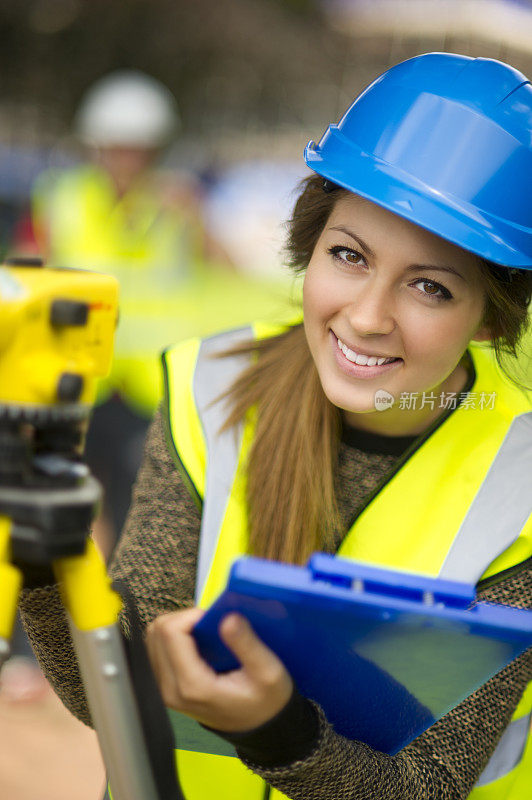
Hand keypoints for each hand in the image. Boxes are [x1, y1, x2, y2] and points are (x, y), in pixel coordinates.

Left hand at [146, 608, 292, 732]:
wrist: (257, 727)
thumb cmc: (265, 701)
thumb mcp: (268, 672)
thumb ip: (246, 643)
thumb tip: (228, 617)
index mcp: (193, 686)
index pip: (171, 633)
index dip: (192, 615)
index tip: (214, 618)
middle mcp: (171, 690)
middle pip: (158, 632)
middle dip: (184, 618)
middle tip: (210, 624)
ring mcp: (164, 689)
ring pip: (154, 638)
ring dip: (178, 626)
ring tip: (204, 632)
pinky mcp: (164, 686)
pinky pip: (157, 649)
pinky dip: (174, 637)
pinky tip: (197, 643)